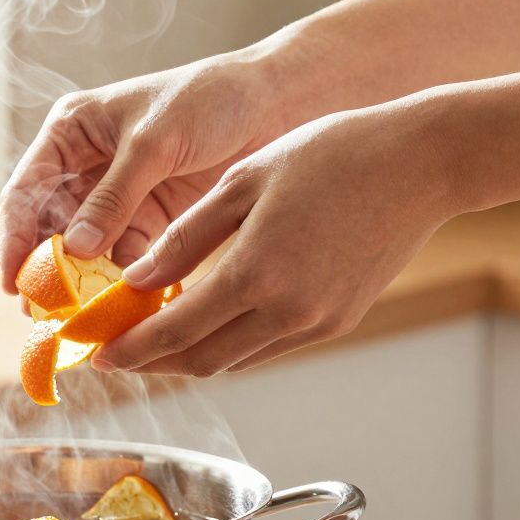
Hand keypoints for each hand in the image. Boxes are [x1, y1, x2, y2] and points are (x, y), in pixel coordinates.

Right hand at [0, 51, 287, 292]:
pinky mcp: (152, 221)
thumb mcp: (153, 143)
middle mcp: (88, 168)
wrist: (276, 104)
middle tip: (45, 316)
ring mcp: (119, 199)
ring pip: (87, 252)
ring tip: (83, 321)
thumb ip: (112, 197)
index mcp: (72, 133)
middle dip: (48, 273)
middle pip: (51, 229)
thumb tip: (73, 250)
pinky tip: (125, 309)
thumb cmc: (209, 99)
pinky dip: (124, 285)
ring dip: (85, 285)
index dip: (15, 239)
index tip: (15, 283)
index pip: (27, 192)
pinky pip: (126, 261)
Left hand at [93, 100, 459, 375]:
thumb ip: (185, 238)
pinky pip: (269, 348)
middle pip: (200, 361)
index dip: (129, 350)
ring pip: (235, 362)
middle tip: (117, 354)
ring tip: (155, 341)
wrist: (423, 164)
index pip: (173, 332)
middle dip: (152, 364)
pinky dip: (231, 345)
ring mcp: (317, 322)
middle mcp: (287, 311)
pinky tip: (210, 324)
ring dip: (190, 358)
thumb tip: (137, 282)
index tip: (96, 354)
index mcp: (256, 272)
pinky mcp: (339, 322)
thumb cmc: (331, 154)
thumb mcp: (243, 182)